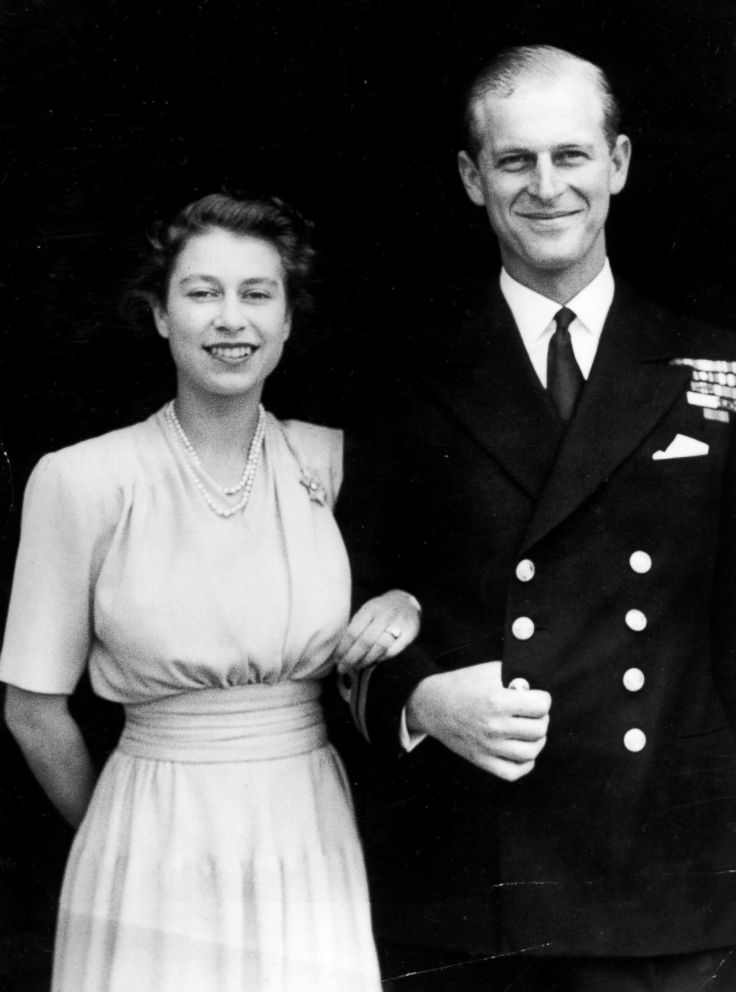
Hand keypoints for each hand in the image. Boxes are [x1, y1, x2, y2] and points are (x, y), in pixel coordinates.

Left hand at [332, 589, 420, 672]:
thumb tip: (341, 650)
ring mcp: (399, 623)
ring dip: (366, 660)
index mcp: (370, 609)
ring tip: (356, 666)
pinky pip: (393, 650)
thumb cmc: (380, 610)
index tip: (336, 659)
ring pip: (380, 647)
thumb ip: (356, 627)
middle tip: (342, 668)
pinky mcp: (410, 632)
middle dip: (352, 657)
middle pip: (366, 641)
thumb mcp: (367, 611)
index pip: (354, 631)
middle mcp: (385, 615)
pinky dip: (381, 658)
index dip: (343, 648)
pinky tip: (373, 661)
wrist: (406, 602)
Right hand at [405, 661, 550, 780]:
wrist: (432, 704)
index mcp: (496, 701)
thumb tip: (540, 688)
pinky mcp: (481, 760)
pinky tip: (522, 749)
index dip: (542, 698)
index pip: (541, 706)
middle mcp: (494, 726)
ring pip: (531, 752)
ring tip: (530, 730)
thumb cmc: (463, 684)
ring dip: (537, 740)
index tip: (537, 696)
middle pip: (539, 728)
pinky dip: (525, 763)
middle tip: (533, 712)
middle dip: (541, 717)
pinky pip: (513, 772)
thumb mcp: (489, 671)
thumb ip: (517, 677)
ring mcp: (487, 747)